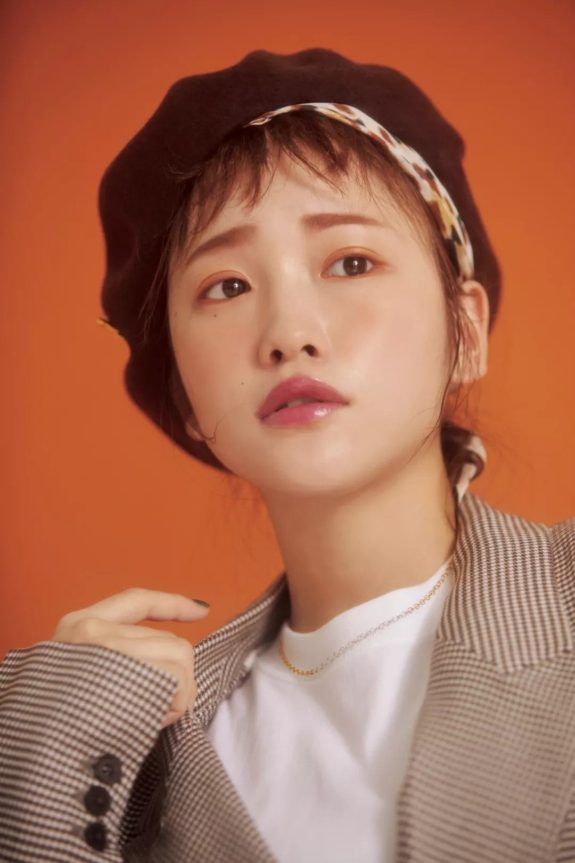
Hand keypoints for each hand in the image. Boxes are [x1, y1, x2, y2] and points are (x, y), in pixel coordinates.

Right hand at [50, 588, 209, 727]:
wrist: (31, 750)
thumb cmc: (52, 723)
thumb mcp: (73, 676)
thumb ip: (113, 661)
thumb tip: (168, 669)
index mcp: (77, 626)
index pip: (136, 601)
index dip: (172, 604)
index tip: (202, 610)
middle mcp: (93, 631)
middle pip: (169, 641)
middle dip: (176, 676)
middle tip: (159, 710)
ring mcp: (111, 651)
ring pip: (180, 658)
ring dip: (179, 693)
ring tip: (155, 718)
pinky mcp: (129, 675)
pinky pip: (177, 681)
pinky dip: (177, 704)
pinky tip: (157, 722)